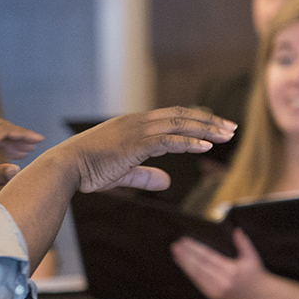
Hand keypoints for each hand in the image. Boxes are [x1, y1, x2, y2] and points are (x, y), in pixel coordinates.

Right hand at [49, 107, 236, 194]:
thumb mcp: (123, 174)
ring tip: (227, 135)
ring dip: (206, 129)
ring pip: (179, 124)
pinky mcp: (135, 142)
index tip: (214, 128)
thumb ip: (145, 176)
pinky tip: (206, 146)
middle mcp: (138, 122)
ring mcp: (137, 130)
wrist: (66, 167)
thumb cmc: (87, 171)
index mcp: (134, 125)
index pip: (172, 117)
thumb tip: (167, 182)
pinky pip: (168, 140)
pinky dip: (189, 142)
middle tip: (232, 129)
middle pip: (181, 116)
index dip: (195, 121)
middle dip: (209, 122)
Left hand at [170, 230, 268, 298]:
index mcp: (232, 271)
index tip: (185, 241)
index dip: (195, 249)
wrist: (261, 296)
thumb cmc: (256, 274)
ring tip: (175, 254)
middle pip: (200, 266)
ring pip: (197, 276)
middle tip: (175, 245)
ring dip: (185, 264)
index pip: (208, 257)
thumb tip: (236, 230)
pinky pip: (199, 284)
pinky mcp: (215, 297)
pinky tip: (184, 266)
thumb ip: (243, 243)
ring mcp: (218, 292)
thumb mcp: (253, 257)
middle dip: (186, 255)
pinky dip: (191, 274)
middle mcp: (224, 282)